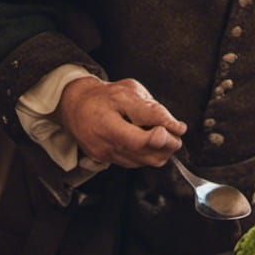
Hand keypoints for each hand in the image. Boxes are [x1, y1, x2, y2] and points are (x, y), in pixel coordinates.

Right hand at [57, 77, 185, 168]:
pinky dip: (148, 154)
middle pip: (146, 155)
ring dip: (160, 151)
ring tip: (162, 134)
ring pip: (144, 162)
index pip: (140, 140)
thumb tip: (175, 126)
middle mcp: (105, 144)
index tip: (179, 128)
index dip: (164, 136)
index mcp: (107, 124)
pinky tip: (148, 141)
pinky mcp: (107, 161)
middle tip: (175, 131)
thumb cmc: (103, 96)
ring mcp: (105, 155)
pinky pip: (136, 163)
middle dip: (168, 145)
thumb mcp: (127, 91)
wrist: (75, 106)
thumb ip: (151, 109)